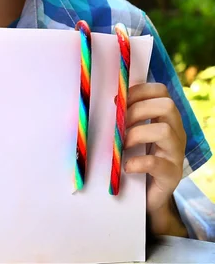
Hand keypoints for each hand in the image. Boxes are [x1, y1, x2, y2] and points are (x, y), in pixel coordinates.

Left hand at [124, 83, 185, 215]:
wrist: (147, 195)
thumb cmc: (136, 157)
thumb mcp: (132, 133)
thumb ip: (126, 116)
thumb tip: (110, 100)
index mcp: (166, 118)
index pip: (161, 91)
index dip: (139, 91)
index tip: (119, 101)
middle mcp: (176, 132)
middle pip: (167, 106)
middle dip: (138, 110)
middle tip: (120, 124)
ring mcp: (176, 154)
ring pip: (165, 131)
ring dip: (136, 134)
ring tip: (122, 145)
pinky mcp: (172, 175)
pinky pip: (157, 163)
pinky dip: (138, 162)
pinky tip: (126, 166)